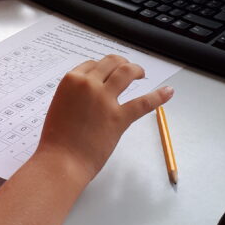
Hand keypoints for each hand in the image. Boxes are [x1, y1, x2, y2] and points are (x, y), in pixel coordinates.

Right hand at [38, 55, 172, 184]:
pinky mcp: (119, 117)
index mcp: (71, 80)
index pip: (91, 64)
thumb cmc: (56, 140)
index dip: (102, 68)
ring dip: (136, 70)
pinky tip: (168, 92)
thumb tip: (87, 97)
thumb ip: (74, 97)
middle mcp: (89, 84)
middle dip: (121, 63)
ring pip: (126, 72)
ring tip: (141, 74)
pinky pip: (143, 103)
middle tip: (127, 70)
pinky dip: (158, 96)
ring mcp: (105, 99)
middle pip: (110, 63)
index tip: (107, 73)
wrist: (61, 161)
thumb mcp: (59, 107)